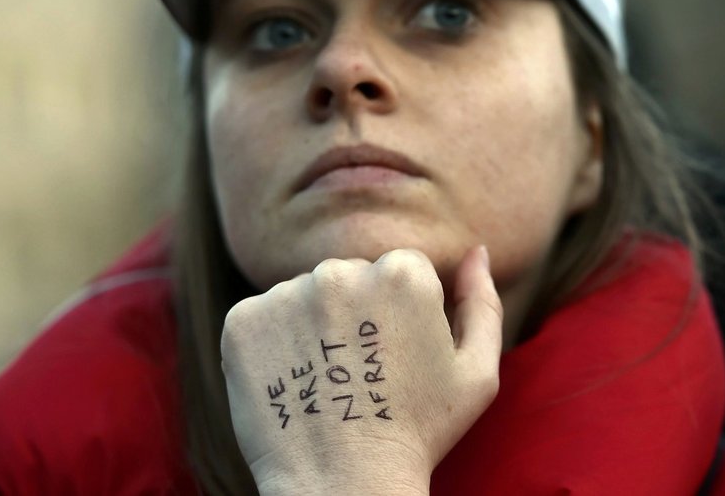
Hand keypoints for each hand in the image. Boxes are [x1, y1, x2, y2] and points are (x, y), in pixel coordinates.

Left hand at [220, 246, 502, 494]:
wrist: (344, 488)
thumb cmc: (418, 432)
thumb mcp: (476, 373)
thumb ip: (482, 302)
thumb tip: (476, 251)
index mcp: (402, 272)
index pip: (398, 270)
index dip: (399, 317)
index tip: (395, 358)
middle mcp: (340, 271)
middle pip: (349, 276)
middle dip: (355, 314)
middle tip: (360, 374)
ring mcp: (286, 294)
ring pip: (305, 295)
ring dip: (312, 326)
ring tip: (327, 382)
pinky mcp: (243, 321)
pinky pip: (262, 316)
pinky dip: (272, 343)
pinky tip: (292, 381)